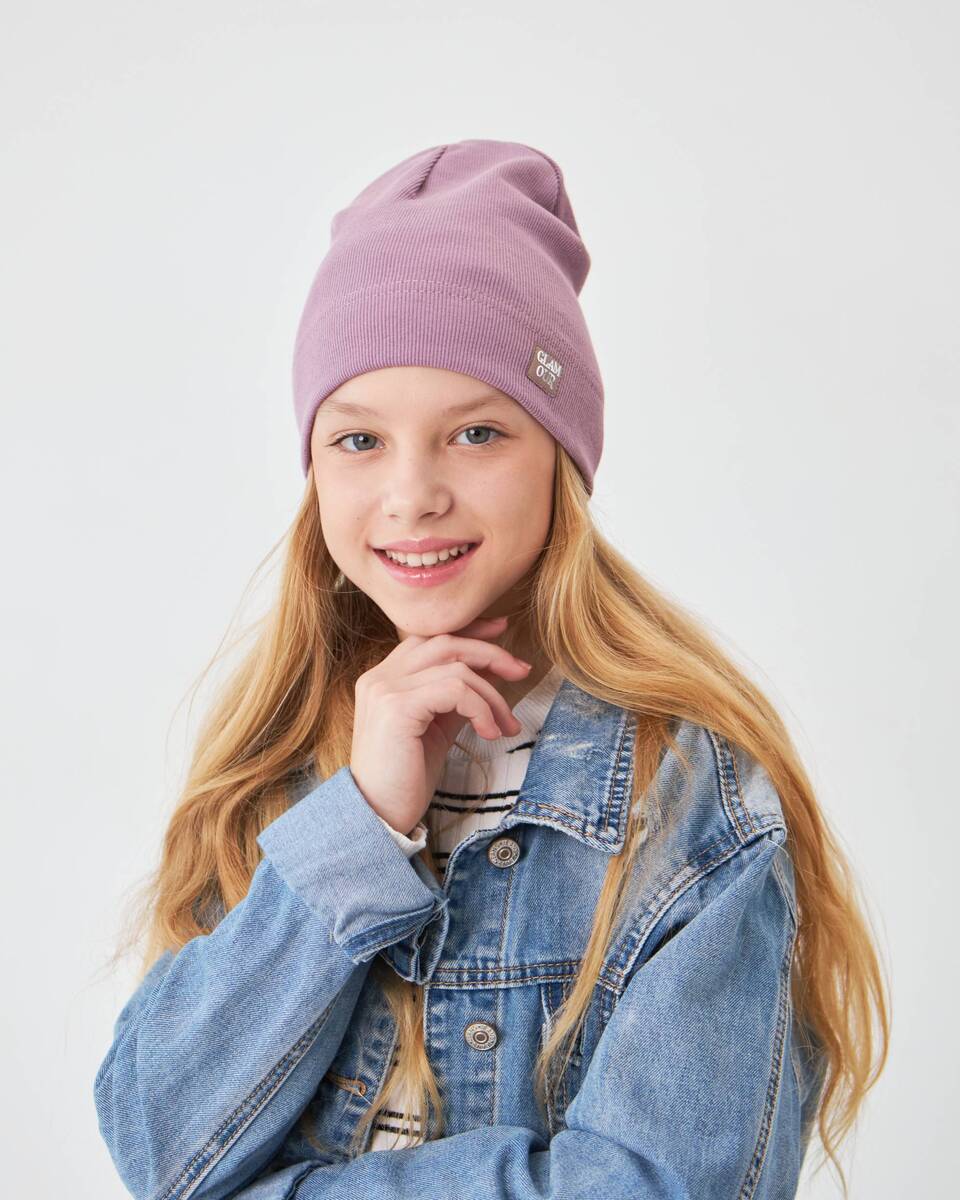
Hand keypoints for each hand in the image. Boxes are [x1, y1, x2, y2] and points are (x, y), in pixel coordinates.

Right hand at [349, 615, 532, 836]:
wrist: (378, 815)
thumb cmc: (407, 776)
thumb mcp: (438, 727)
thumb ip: (458, 697)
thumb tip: (494, 671)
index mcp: (385, 677)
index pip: (431, 637)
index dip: (469, 630)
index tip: (502, 631)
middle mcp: (380, 676)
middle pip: (446, 642)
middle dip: (491, 653)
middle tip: (522, 670)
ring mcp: (385, 688)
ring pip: (456, 668)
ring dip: (492, 695)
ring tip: (506, 725)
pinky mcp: (397, 707)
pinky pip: (455, 690)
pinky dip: (481, 708)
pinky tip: (489, 732)